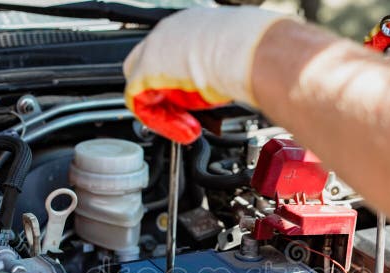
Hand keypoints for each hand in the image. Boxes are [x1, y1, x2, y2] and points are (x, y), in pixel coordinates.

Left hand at [124, 7, 288, 143]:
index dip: (178, 84)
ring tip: (190, 128)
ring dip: (167, 114)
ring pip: (143, 88)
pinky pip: (141, 104)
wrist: (248, 52)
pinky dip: (162, 122)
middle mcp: (167, 34)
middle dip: (166, 98)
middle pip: (148, 70)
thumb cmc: (249, 55)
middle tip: (188, 118)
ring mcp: (153, 51)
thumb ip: (213, 73)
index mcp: (189, 27)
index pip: (169, 56)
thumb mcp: (229, 63)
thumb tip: (220, 85)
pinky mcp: (144, 72)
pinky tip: (185, 129)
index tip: (194, 104)